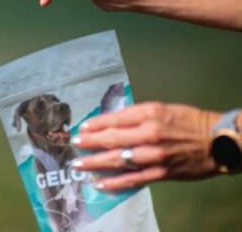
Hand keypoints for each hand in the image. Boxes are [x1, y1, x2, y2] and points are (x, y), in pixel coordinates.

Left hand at [71, 102, 221, 190]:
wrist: (218, 141)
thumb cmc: (189, 121)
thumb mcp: (162, 108)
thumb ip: (137, 116)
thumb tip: (112, 122)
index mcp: (149, 113)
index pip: (115, 119)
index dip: (96, 124)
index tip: (82, 128)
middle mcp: (149, 133)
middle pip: (112, 139)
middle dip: (89, 142)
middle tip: (74, 144)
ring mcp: (154, 155)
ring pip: (118, 160)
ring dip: (95, 163)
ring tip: (79, 164)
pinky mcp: (161, 172)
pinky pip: (133, 179)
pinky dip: (115, 182)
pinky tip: (100, 183)